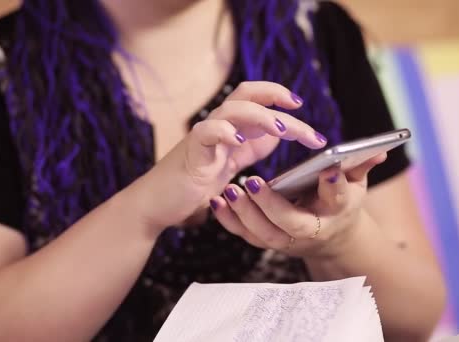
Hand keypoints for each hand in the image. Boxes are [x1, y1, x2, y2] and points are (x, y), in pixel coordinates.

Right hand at [134, 81, 327, 230]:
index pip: (257, 99)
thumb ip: (251, 148)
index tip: (301, 106)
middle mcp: (217, 127)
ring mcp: (203, 138)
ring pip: (232, 110)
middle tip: (301, 109)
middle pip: (249, 96)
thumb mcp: (231, 165)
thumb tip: (278, 134)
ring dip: (260, 115)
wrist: (157, 205)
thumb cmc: (193, 185)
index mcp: (229, 129)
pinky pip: (205, 132)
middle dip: (278, 98)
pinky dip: (222, 131)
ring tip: (280, 128)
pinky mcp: (191, 154)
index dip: (279, 97)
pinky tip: (237, 139)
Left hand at [209, 153, 386, 257]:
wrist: (331, 238)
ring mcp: (286, 240)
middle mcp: (310, 231)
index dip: (335, 187)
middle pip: (291, 224)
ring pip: (263, 234)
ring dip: (244, 214)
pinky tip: (217, 202)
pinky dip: (229, 221)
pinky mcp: (267, 241)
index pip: (338, 201)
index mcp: (336, 214)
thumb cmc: (341, 205)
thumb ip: (361, 166)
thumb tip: (380, 149)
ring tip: (229, 191)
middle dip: (271, 206)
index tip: (330, 170)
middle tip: (253, 182)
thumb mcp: (355, 185)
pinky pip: (246, 235)